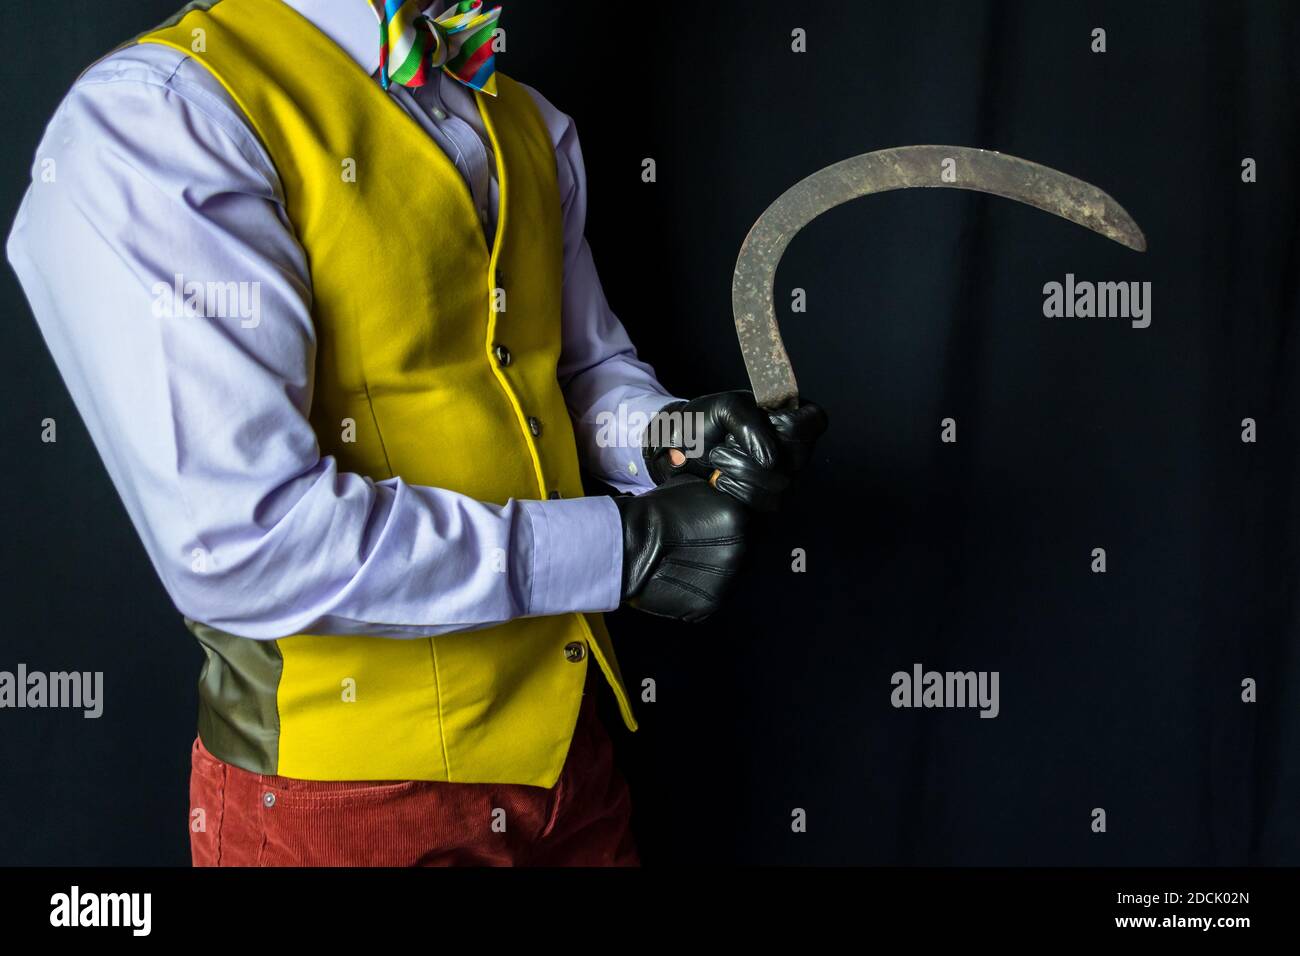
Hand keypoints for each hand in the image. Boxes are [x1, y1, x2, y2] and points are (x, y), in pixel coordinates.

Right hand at [613, 477, 749, 621]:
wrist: (630, 542)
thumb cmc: (655, 512)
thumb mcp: (691, 485)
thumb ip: (714, 493)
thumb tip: (721, 488)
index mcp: (737, 518)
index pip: (743, 525)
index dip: (725, 529)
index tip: (709, 531)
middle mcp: (738, 550)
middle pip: (738, 554)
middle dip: (720, 551)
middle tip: (694, 549)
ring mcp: (726, 579)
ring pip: (725, 578)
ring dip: (710, 573)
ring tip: (684, 565)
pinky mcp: (709, 603)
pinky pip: (708, 598)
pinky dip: (696, 592)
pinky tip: (679, 580)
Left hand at [642, 391, 827, 509]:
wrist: (677, 449)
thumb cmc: (702, 421)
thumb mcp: (726, 407)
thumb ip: (751, 424)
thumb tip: (771, 460)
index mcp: (789, 416)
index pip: (814, 422)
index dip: (788, 426)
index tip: (760, 421)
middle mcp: (792, 447)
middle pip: (798, 456)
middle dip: (753, 450)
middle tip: (726, 441)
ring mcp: (783, 475)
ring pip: (782, 483)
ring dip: (742, 470)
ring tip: (718, 458)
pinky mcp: (767, 499)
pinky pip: (769, 504)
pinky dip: (739, 491)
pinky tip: (720, 480)